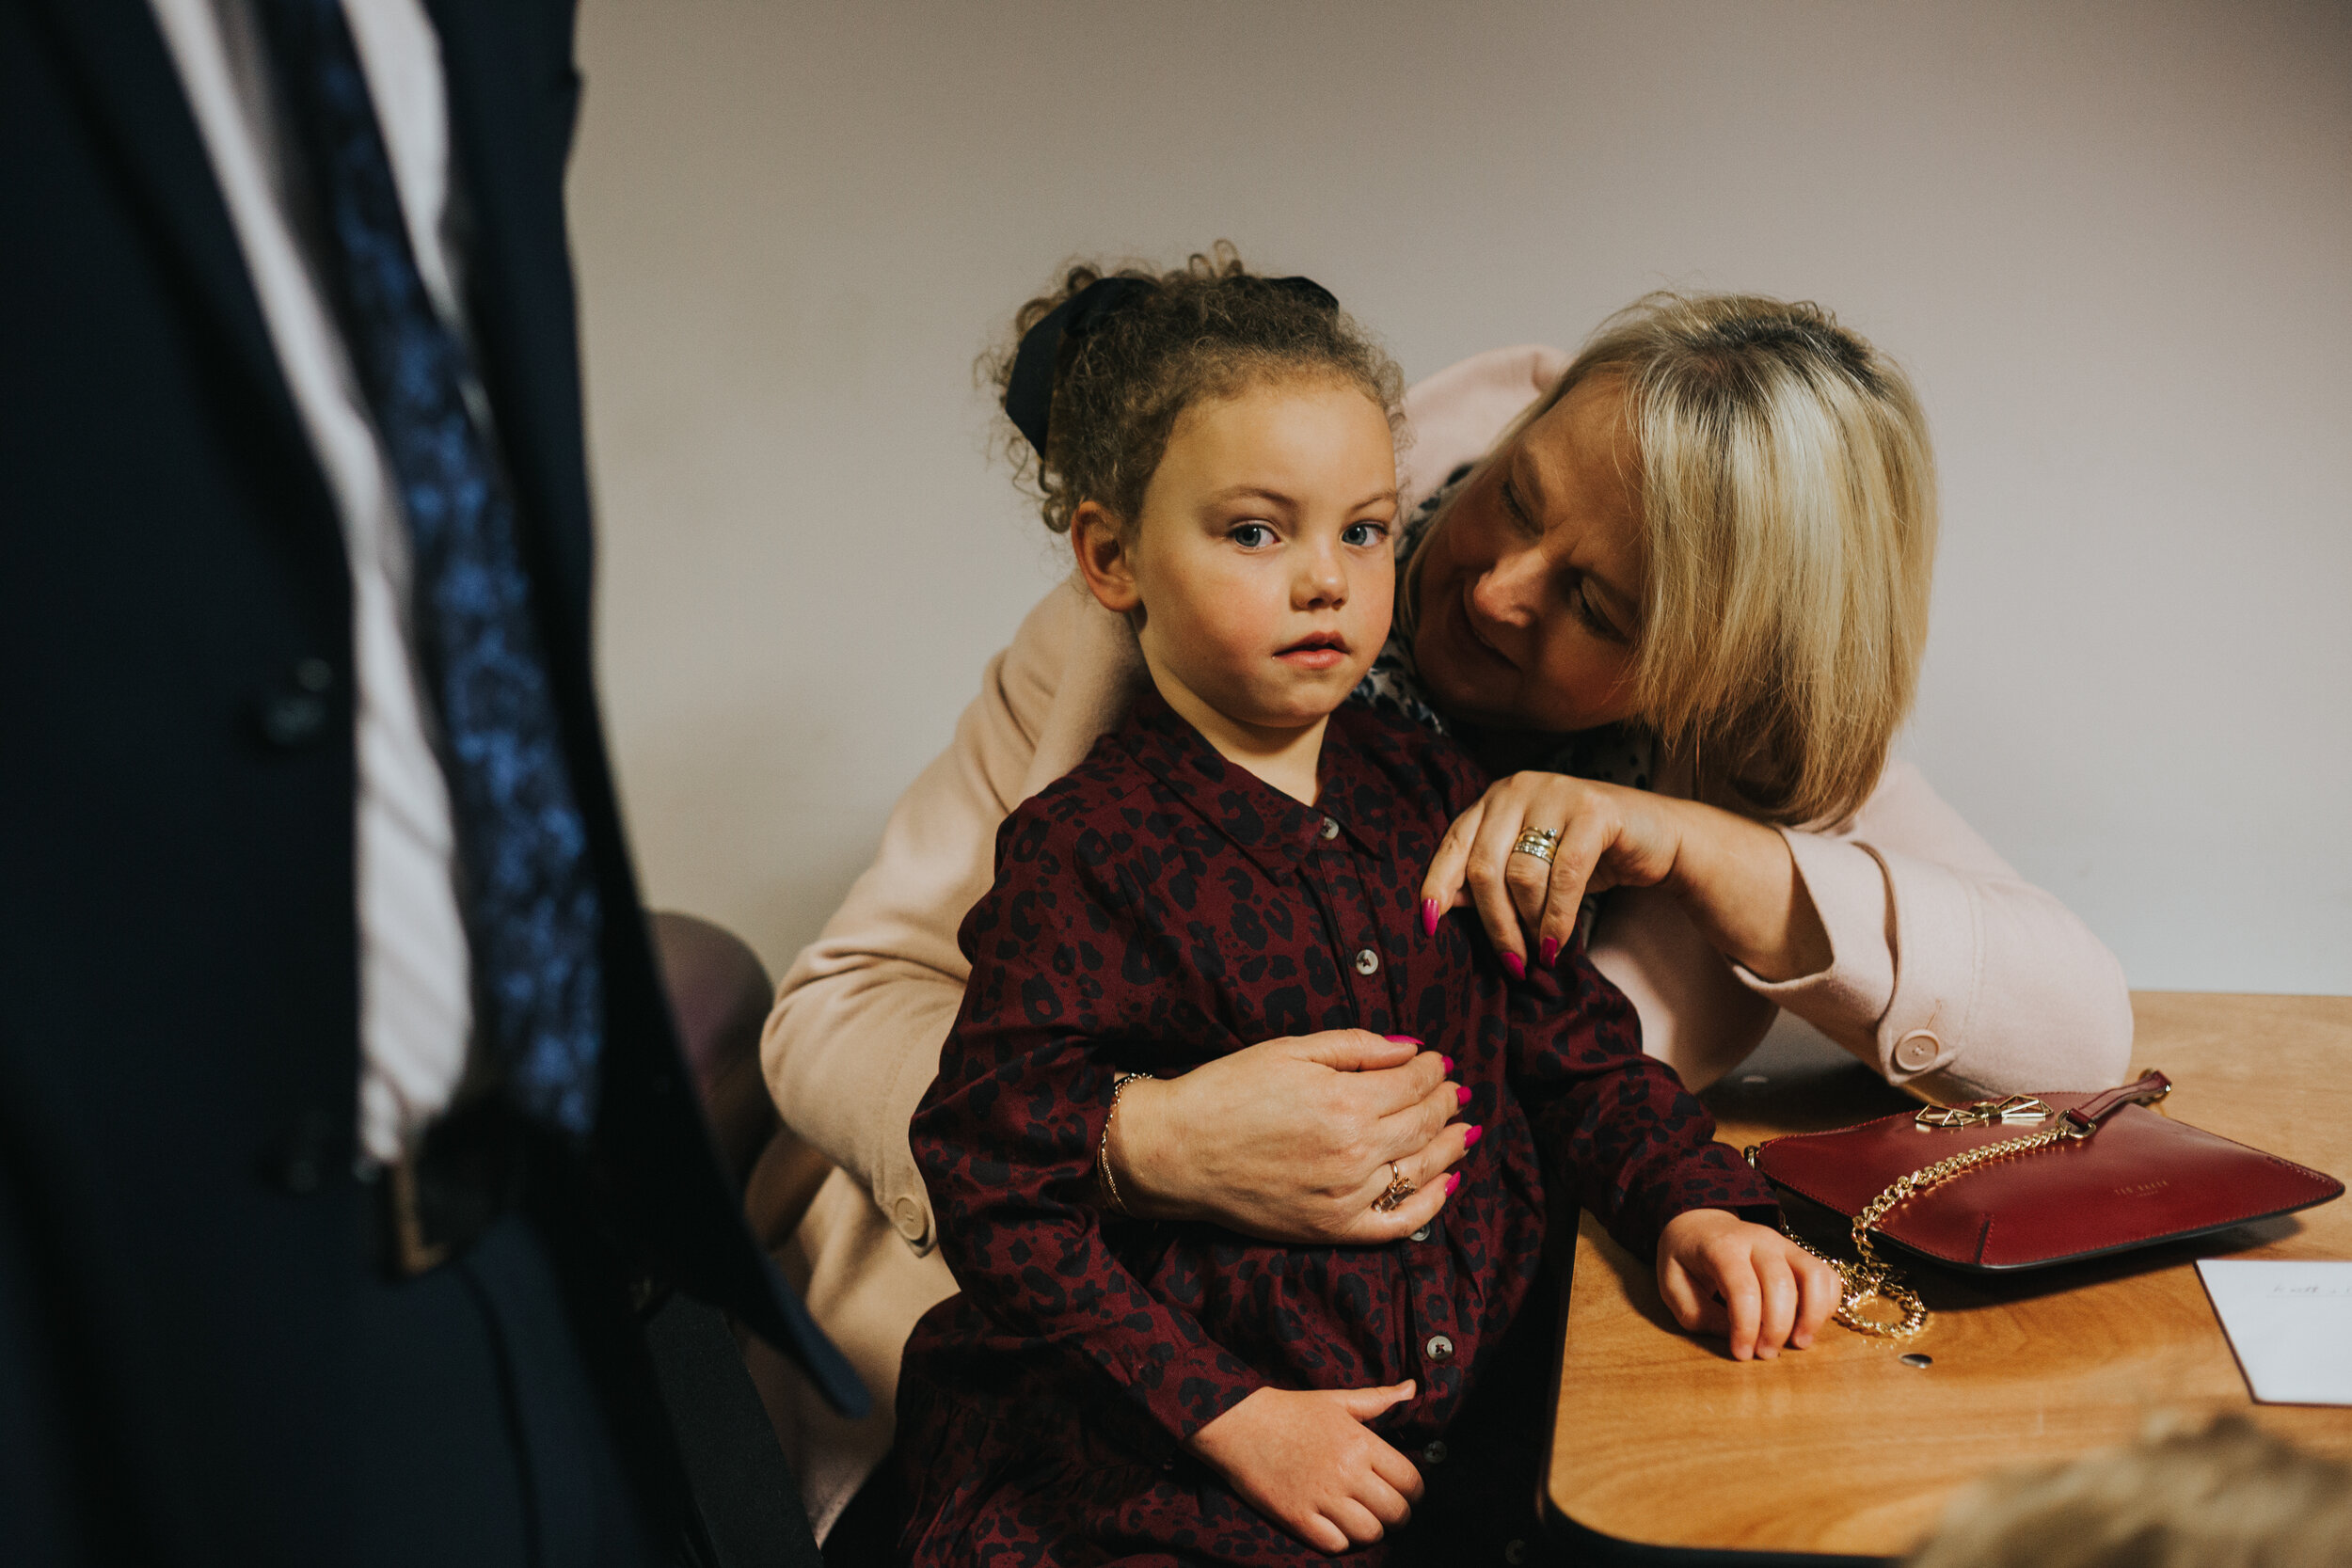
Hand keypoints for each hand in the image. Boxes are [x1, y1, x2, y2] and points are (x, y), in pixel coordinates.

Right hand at [1107, 1031, 1471, 1244]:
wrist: (1178, 1151)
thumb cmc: (1227, 1091)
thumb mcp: (1290, 1051)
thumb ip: (1357, 1048)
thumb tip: (1412, 1049)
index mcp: (1346, 1103)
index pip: (1414, 1085)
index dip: (1433, 1070)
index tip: (1439, 1062)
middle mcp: (1355, 1153)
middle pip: (1424, 1125)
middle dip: (1446, 1103)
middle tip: (1455, 1091)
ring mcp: (1347, 1196)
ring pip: (1422, 1171)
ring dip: (1450, 1146)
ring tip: (1464, 1130)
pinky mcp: (1333, 1228)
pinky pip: (1399, 1222)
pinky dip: (1431, 1203)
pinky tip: (1447, 1183)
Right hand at [1185, 1382, 1423, 1552]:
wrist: (1238, 1423)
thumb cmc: (1290, 1410)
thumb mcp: (1336, 1400)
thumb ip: (1378, 1399)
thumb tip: (1412, 1389)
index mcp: (1360, 1442)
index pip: (1410, 1481)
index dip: (1414, 1493)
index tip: (1405, 1494)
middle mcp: (1346, 1471)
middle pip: (1396, 1512)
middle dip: (1397, 1516)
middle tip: (1385, 1511)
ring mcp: (1321, 1497)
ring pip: (1369, 1533)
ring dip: (1369, 1530)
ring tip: (1359, 1519)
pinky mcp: (1297, 1517)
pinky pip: (1336, 1545)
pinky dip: (1339, 1540)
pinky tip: (1333, 1526)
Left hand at [1419, 772, 1831, 982]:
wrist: (1658, 838)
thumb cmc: (1585, 855)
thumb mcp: (1530, 866)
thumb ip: (1488, 878)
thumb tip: (1441, 906)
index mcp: (1495, 799)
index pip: (1452, 843)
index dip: (1436, 885)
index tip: (1429, 927)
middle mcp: (1517, 788)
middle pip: (1484, 867)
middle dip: (1494, 924)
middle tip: (1510, 962)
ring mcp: (1555, 794)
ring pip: (1521, 875)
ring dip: (1529, 925)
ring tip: (1540, 952)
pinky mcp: (1593, 810)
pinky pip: (1564, 876)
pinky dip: (1558, 918)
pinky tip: (1558, 943)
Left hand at [1655, 1208, 1842, 1360]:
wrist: (1699, 1224)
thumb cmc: (1685, 1259)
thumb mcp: (1671, 1285)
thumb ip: (1698, 1314)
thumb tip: (1733, 1335)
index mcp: (1722, 1246)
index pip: (1743, 1288)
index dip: (1746, 1327)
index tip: (1741, 1354)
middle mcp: (1758, 1240)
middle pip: (1781, 1285)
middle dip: (1776, 1328)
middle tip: (1764, 1354)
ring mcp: (1784, 1244)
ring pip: (1814, 1276)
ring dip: (1812, 1316)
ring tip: (1798, 1344)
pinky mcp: (1799, 1254)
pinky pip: (1826, 1276)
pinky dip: (1827, 1304)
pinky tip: (1809, 1326)